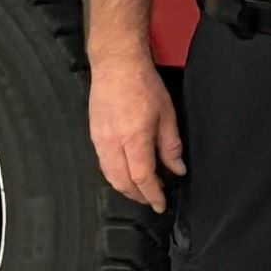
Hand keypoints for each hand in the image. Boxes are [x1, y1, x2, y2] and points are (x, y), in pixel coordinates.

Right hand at [88, 51, 183, 212]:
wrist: (116, 65)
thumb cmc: (144, 85)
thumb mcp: (167, 115)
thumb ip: (170, 146)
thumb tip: (178, 169)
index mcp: (134, 139)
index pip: (142, 177)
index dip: (152, 195)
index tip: (160, 205)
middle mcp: (112, 143)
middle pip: (122, 182)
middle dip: (138, 196)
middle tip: (152, 200)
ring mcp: (99, 140)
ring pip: (110, 175)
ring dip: (125, 188)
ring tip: (141, 191)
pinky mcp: (93, 135)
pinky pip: (103, 164)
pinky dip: (115, 175)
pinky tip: (126, 174)